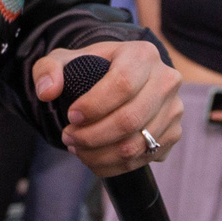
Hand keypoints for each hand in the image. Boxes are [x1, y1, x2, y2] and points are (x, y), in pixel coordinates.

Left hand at [34, 40, 181, 177]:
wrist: (120, 81)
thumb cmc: (91, 69)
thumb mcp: (65, 60)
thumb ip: (48, 70)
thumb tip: (47, 91)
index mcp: (143, 54)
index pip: (122, 84)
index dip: (94, 106)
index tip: (71, 116)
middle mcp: (166, 80)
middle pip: (130, 119)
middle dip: (92, 136)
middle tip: (68, 137)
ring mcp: (174, 110)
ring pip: (136, 145)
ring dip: (99, 154)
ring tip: (77, 148)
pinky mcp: (173, 134)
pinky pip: (142, 159)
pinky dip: (113, 166)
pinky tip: (94, 157)